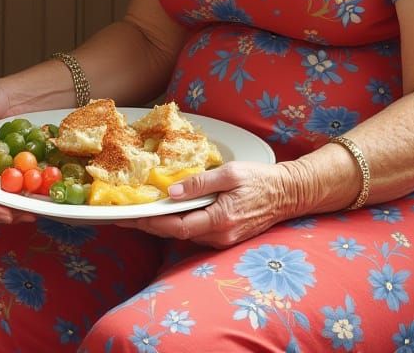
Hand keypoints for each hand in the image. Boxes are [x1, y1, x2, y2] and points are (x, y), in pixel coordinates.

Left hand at [118, 161, 296, 247]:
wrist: (288, 193)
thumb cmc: (261, 180)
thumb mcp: (230, 174)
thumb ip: (200, 183)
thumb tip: (172, 191)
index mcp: (220, 219)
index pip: (177, 226)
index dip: (152, 223)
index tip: (130, 217)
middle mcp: (220, 235)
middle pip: (177, 233)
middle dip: (150, 225)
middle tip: (125, 216)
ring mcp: (223, 239)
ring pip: (186, 233)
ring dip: (163, 224)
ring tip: (140, 212)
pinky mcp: (226, 236)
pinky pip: (197, 231)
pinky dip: (179, 223)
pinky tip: (168, 212)